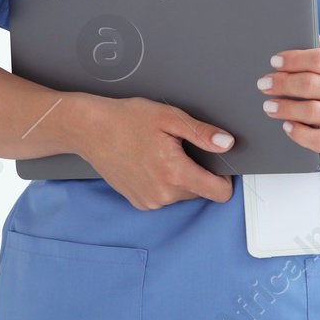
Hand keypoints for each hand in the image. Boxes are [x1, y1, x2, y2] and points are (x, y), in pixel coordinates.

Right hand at [76, 95, 235, 209]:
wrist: (91, 130)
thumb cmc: (127, 120)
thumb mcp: (170, 117)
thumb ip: (202, 133)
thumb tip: (227, 143)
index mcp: (175, 173)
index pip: (220, 193)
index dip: (224, 177)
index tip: (217, 163)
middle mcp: (163, 194)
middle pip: (201, 191)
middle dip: (197, 172)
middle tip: (179, 148)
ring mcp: (150, 201)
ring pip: (182, 194)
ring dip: (179, 177)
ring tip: (161, 153)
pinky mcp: (139, 202)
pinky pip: (165, 196)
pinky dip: (163, 183)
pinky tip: (150, 164)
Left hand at [258, 38, 319, 159]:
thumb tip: (298, 33)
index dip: (293, 59)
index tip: (275, 62)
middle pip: (312, 84)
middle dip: (283, 83)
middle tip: (264, 84)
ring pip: (312, 111)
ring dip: (285, 107)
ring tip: (269, 105)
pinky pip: (318, 140)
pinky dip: (298, 132)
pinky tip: (286, 125)